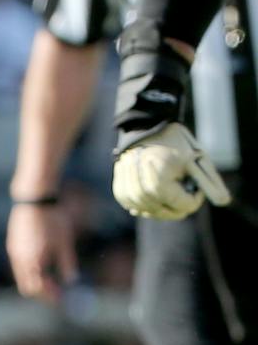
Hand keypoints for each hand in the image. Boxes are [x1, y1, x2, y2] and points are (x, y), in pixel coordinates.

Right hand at [6, 202, 76, 302]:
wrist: (34, 198)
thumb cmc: (52, 219)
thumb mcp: (64, 242)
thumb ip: (67, 264)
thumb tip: (72, 280)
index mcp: (32, 261)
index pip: (38, 289)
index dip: (50, 295)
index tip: (62, 297)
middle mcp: (19, 259)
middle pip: (27, 285)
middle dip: (42, 290)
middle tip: (57, 290)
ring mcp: (13, 252)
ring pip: (22, 275)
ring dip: (36, 279)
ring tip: (51, 274)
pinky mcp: (12, 244)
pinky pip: (20, 264)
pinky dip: (30, 268)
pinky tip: (42, 260)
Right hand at [113, 121, 230, 218]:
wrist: (144, 130)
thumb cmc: (172, 143)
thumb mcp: (194, 158)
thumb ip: (208, 181)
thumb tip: (224, 201)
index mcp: (159, 184)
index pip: (185, 206)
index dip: (196, 197)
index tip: (194, 183)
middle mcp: (141, 191)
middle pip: (167, 213)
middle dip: (179, 204)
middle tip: (181, 186)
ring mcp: (127, 193)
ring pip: (151, 213)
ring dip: (163, 205)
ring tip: (167, 187)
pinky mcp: (120, 192)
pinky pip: (136, 208)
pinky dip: (147, 204)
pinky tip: (153, 194)